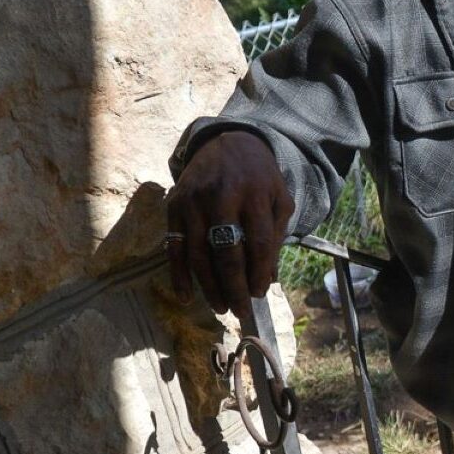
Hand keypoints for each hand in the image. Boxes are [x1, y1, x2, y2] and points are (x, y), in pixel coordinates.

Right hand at [165, 131, 293, 321]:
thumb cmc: (259, 176)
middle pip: (227, 252)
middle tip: (240, 311)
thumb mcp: (279, 197)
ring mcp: (194, 202)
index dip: (259, 272)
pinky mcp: (174, 206)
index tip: (259, 294)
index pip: (258, 242)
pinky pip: (174, 246)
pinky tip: (186, 296)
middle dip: (234, 286)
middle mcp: (222, 198)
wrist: (227, 142)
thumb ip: (276, 234)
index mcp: (254, 195)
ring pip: (199, 253)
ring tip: (221, 307)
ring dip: (209, 286)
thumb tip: (268, 276)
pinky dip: (179, 274)